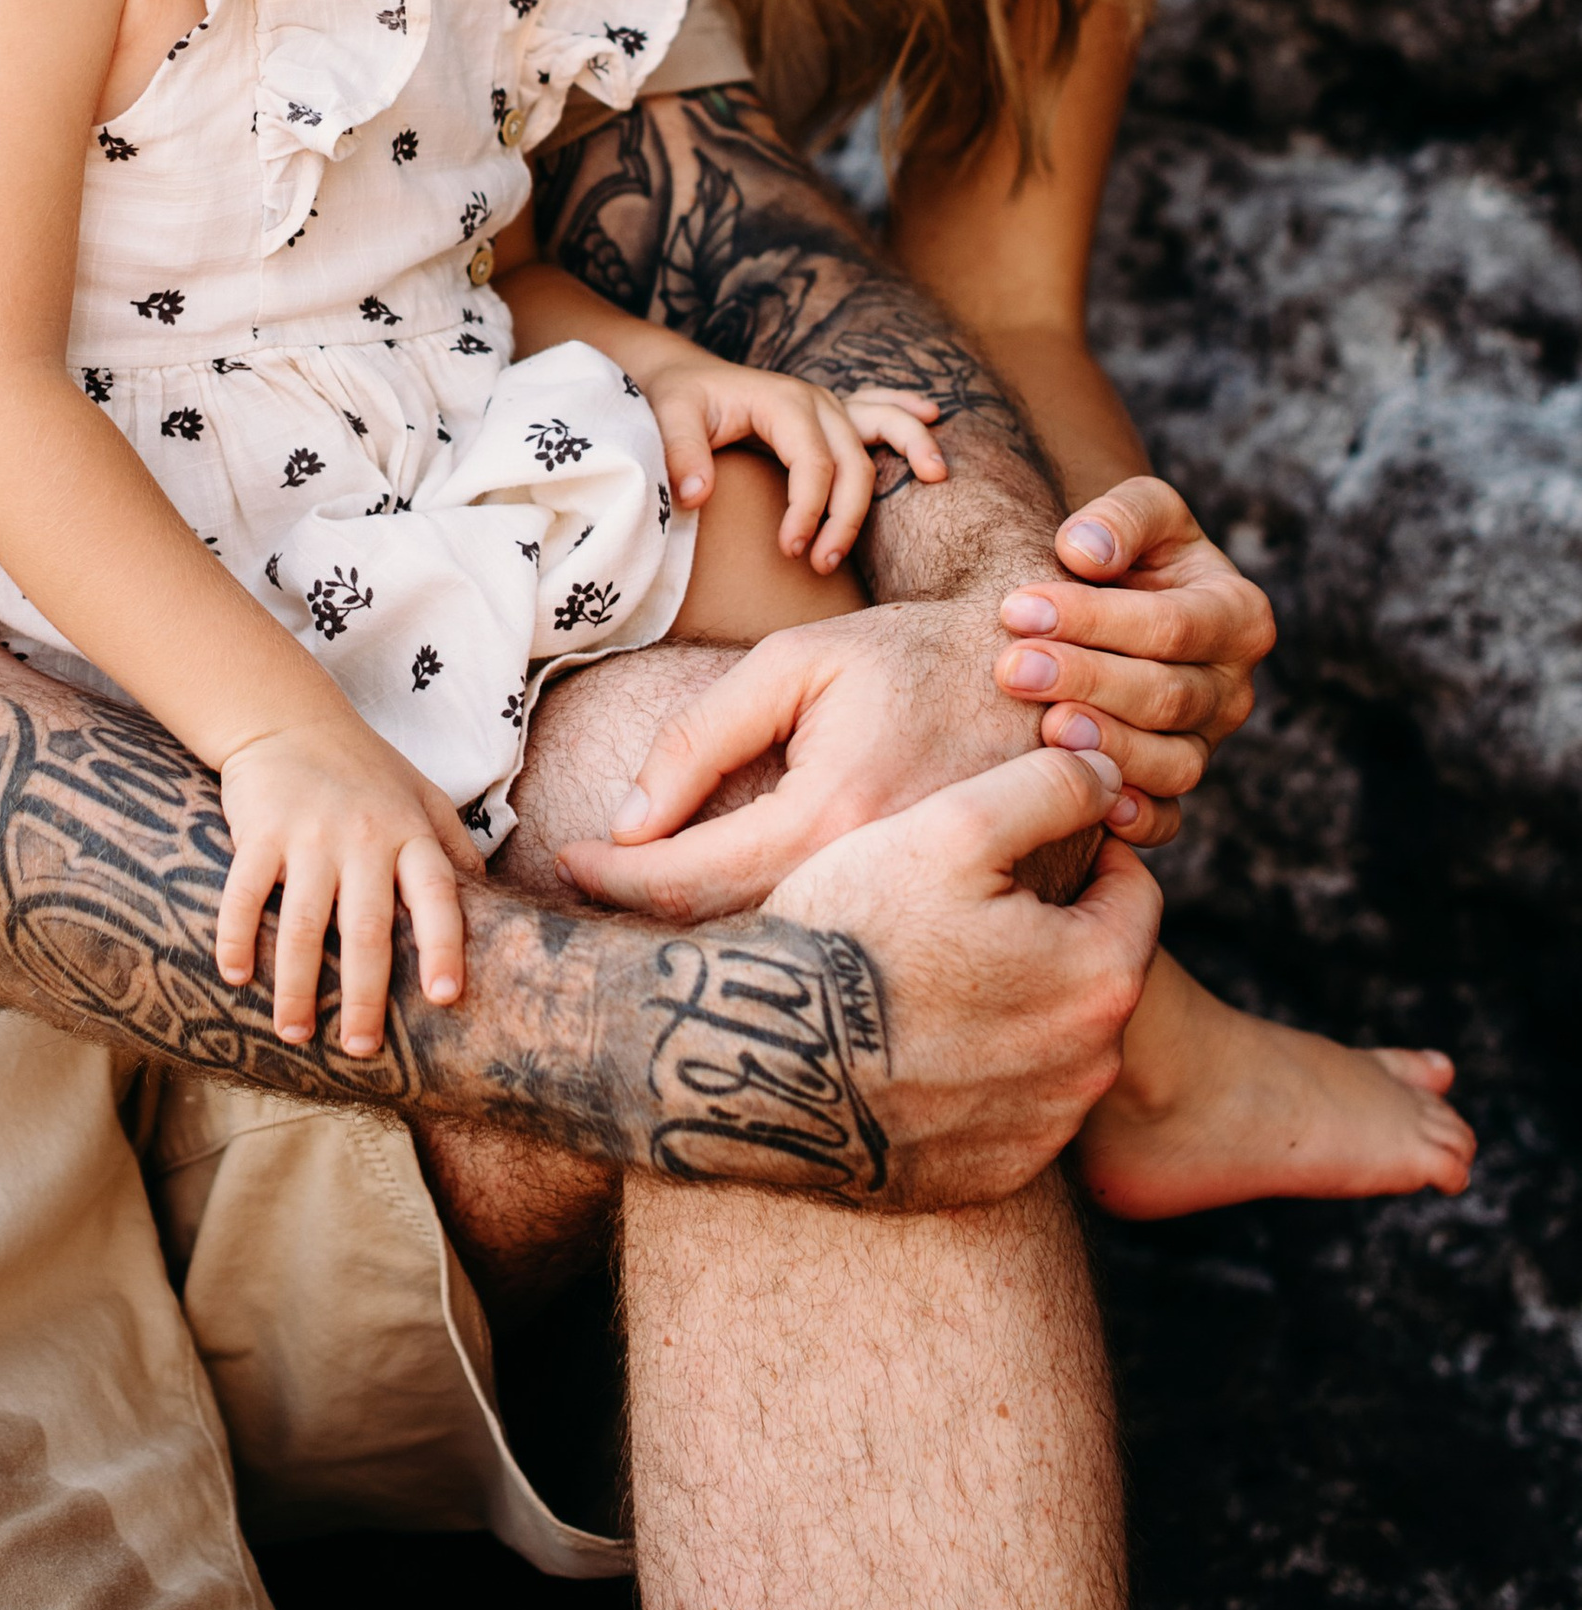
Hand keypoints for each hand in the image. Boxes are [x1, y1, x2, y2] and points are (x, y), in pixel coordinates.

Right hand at [216, 721, 485, 1058]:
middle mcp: (363, 836)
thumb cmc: (364, 768)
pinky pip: (244, 893)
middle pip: (366, 928)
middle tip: (361, 1047)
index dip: (442, 947)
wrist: (287, 717)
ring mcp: (308, 834)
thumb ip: (455, 849)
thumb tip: (493, 907)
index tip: (446, 997)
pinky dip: (235, 938)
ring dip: (295, 985)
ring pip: (301, 924)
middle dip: (364, 995)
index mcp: (410, 833)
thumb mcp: (423, 796)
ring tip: (295, 1032)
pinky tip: (235, 977)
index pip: (437, 896)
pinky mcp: (258, 830)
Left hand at [559, 595, 1154, 920]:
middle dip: (641, 918)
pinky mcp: (941, 930)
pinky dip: (768, 942)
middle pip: (726, 933)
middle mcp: (877, 881)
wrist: (1043, 675)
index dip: (614, 877)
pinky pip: (831, 951)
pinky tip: (724, 921)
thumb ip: (703, 736)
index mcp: (835, 812)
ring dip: (698, 938)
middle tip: (583, 894)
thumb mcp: (796, 664)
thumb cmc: (909, 656)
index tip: (566, 862)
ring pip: (777, 954)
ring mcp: (915, 915)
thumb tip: (628, 819)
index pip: (691, 877)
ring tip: (634, 910)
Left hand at [639, 346, 946, 572]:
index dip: (808, 511)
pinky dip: (906, 414)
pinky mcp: (832, 413)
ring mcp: (829, 404)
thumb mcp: (669, 417)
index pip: (814, 463)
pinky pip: (879, 409)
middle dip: (846, 517)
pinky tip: (934, 416)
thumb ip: (681, 453)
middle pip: (853, 462)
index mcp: (784, 402)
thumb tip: (696, 495)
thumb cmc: (678, 398)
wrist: (684, 375)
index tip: (791, 551)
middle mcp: (816, 400)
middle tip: (821, 565)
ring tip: (935, 477)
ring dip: (908, 452)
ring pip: (880, 432)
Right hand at [765, 743, 1160, 1205]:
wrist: (758, 1061)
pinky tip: (911, 1044)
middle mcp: (1090, 1067)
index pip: (1129, 892)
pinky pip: (1004, 1107)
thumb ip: (1049, 788)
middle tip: (957, 909)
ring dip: (1012, 1005)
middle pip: (1091, 969)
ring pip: (1049, 1040)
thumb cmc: (852, 932)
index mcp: (1102, 976)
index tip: (1009, 851)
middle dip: (1044, 934)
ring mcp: (1040, 1130)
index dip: (1074, 856)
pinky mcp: (990, 1175)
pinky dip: (975, 1075)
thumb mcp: (951, 828)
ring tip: (925, 975)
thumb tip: (1110, 775)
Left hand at [995, 476, 1275, 802]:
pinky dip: (1136, 819)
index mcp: (1238, 615)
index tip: (1017, 606)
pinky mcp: (1175, 786)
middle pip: (1166, 696)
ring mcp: (1207, 743)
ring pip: (1172, 763)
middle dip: (1085, 680)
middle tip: (1010, 668)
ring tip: (1044, 730)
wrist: (1115, 601)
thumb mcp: (1140, 513)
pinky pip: (1168, 819)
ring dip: (1106, 748)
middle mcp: (1233, 687)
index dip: (1094, 618)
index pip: (1171, 625)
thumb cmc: (1128, 551)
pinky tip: (1092, 807)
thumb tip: (1084, 551)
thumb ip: (1123, 517)